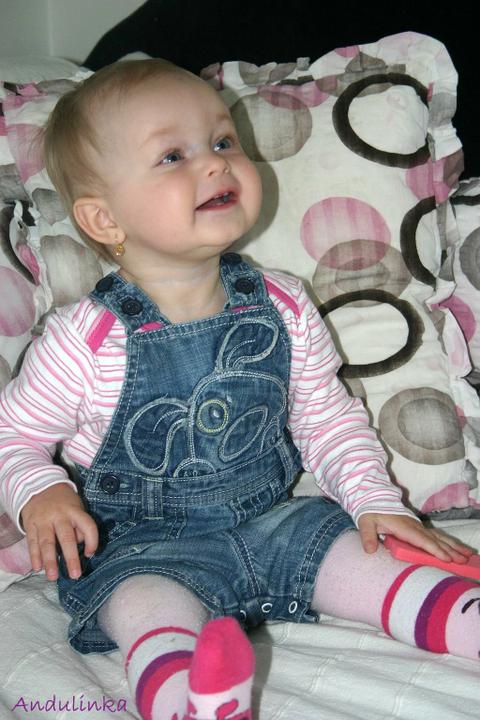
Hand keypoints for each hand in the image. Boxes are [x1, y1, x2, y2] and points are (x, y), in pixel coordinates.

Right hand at [20, 483, 97, 580]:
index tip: (90, 554)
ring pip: (47, 542)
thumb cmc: (65, 503)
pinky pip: (32, 542)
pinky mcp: (30, 525)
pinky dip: (34, 556)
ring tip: (53, 577)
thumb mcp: (77, 507)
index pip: (88, 526)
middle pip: (66, 538)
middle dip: (71, 558)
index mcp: (75, 511)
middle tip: (75, 575)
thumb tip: (81, 547)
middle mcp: (59, 516)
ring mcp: (43, 520)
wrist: (40, 486)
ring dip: (50, 561)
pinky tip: (37, 568)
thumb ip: (79, 526)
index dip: (92, 541)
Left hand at [357, 513, 473, 562]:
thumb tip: (369, 550)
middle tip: (464, 560)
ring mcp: (418, 526)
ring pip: (439, 537)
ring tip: (467, 554)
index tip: (447, 558)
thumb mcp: (365, 522)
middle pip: (435, 539)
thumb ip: (368, 536)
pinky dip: (449, 542)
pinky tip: (458, 549)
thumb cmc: (371, 512)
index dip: (434, 549)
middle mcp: (414, 526)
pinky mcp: (419, 527)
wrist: (374, 498)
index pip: (421, 540)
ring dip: (454, 546)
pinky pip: (437, 535)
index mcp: (403, 527)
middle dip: (450, 550)